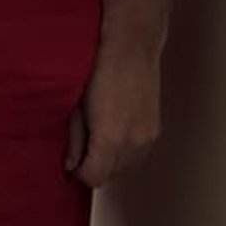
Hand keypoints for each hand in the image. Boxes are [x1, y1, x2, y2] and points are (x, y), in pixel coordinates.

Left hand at [65, 47, 162, 187]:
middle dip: (93, 170)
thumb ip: (75, 140)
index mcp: (109, 139)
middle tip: (80, 154)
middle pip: (110, 176)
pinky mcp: (155, 131)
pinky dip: (125, 154)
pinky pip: (139, 156)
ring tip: (96, 144)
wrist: (131, 47)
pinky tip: (114, 139)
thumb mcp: (76, 106)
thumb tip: (71, 165)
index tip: (71, 166)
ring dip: (110, 164)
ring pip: (126, 169)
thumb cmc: (98, 69)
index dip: (79, 174)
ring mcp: (147, 138)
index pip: (94, 178)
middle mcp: (132, 144)